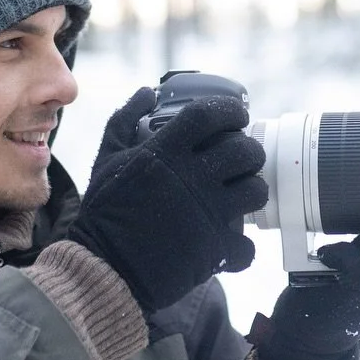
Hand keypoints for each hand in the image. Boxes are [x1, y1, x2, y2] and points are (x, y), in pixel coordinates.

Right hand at [67, 87, 268, 311]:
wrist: (103, 266)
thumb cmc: (104, 211)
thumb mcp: (107, 158)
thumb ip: (124, 120)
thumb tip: (146, 93)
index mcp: (165, 152)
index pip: (210, 115)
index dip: (231, 110)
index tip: (237, 115)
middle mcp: (190, 179)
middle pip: (244, 151)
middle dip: (249, 151)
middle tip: (241, 159)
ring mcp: (206, 214)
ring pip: (256, 191)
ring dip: (253, 190)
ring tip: (241, 195)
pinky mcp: (214, 248)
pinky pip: (247, 244)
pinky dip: (242, 246)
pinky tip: (230, 242)